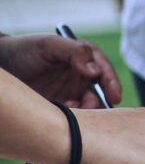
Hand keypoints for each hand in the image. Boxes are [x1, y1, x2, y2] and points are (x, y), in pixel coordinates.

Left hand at [0, 34, 121, 107]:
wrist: (0, 66)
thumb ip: (76, 52)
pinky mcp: (59, 107)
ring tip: (69, 109)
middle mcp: (81, 77)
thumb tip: (96, 71)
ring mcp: (70, 93)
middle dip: (97, 101)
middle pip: (100, 93)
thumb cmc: (24, 50)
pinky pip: (72, 116)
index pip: (105, 72)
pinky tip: (60, 113)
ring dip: (84, 111)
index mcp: (84, 59)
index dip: (112, 84)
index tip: (114, 95)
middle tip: (88, 107)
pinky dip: (71, 118)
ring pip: (88, 107)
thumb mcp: (49, 45)